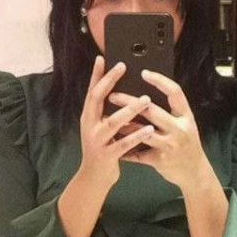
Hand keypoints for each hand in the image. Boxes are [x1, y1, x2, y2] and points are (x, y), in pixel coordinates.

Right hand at [77, 56, 157, 193]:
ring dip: (130, 110)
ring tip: (146, 100)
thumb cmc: (101, 149)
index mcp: (88, 116)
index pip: (91, 91)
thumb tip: (117, 92)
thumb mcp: (98, 128)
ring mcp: (97, 140)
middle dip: (110, 81)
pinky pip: (124, 144)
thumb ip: (105, 113)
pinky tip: (149, 129)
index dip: (96, 74)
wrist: (93, 178)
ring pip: (113, 122)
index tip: (102, 58)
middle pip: (97, 99)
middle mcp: (89, 125)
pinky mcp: (107, 155)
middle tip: (122, 67)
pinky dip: (137, 135)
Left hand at [107, 69, 213, 193]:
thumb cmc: (186, 142)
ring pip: (141, 132)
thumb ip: (171, 109)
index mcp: (186, 116)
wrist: (195, 174)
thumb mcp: (184, 123)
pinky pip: (138, 153)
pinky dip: (124, 148)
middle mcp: (179, 130)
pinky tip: (112, 142)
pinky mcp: (160, 161)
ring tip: (107, 117)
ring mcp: (170, 146)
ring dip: (123, 125)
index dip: (160, 81)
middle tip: (112, 95)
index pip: (175, 93)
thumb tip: (146, 88)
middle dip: (129, 102)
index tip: (143, 72)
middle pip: (152, 111)